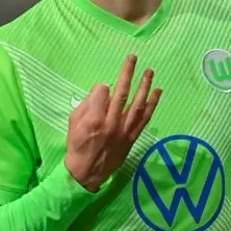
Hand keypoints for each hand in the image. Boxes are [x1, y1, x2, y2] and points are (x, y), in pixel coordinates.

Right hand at [65, 54, 161, 191]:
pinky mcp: (132, 137)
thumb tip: (102, 91)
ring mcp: (124, 131)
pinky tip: (157, 92)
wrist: (86, 173)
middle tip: (133, 57)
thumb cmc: (77, 145)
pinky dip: (152, 104)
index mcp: (94, 118)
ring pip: (137, 104)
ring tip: (150, 71)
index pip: (102, 92)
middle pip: (122, 93)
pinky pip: (145, 118)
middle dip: (128, 73)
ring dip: (145, 85)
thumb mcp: (73, 122)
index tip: (102, 89)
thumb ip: (86, 104)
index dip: (102, 87)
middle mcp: (111, 123)